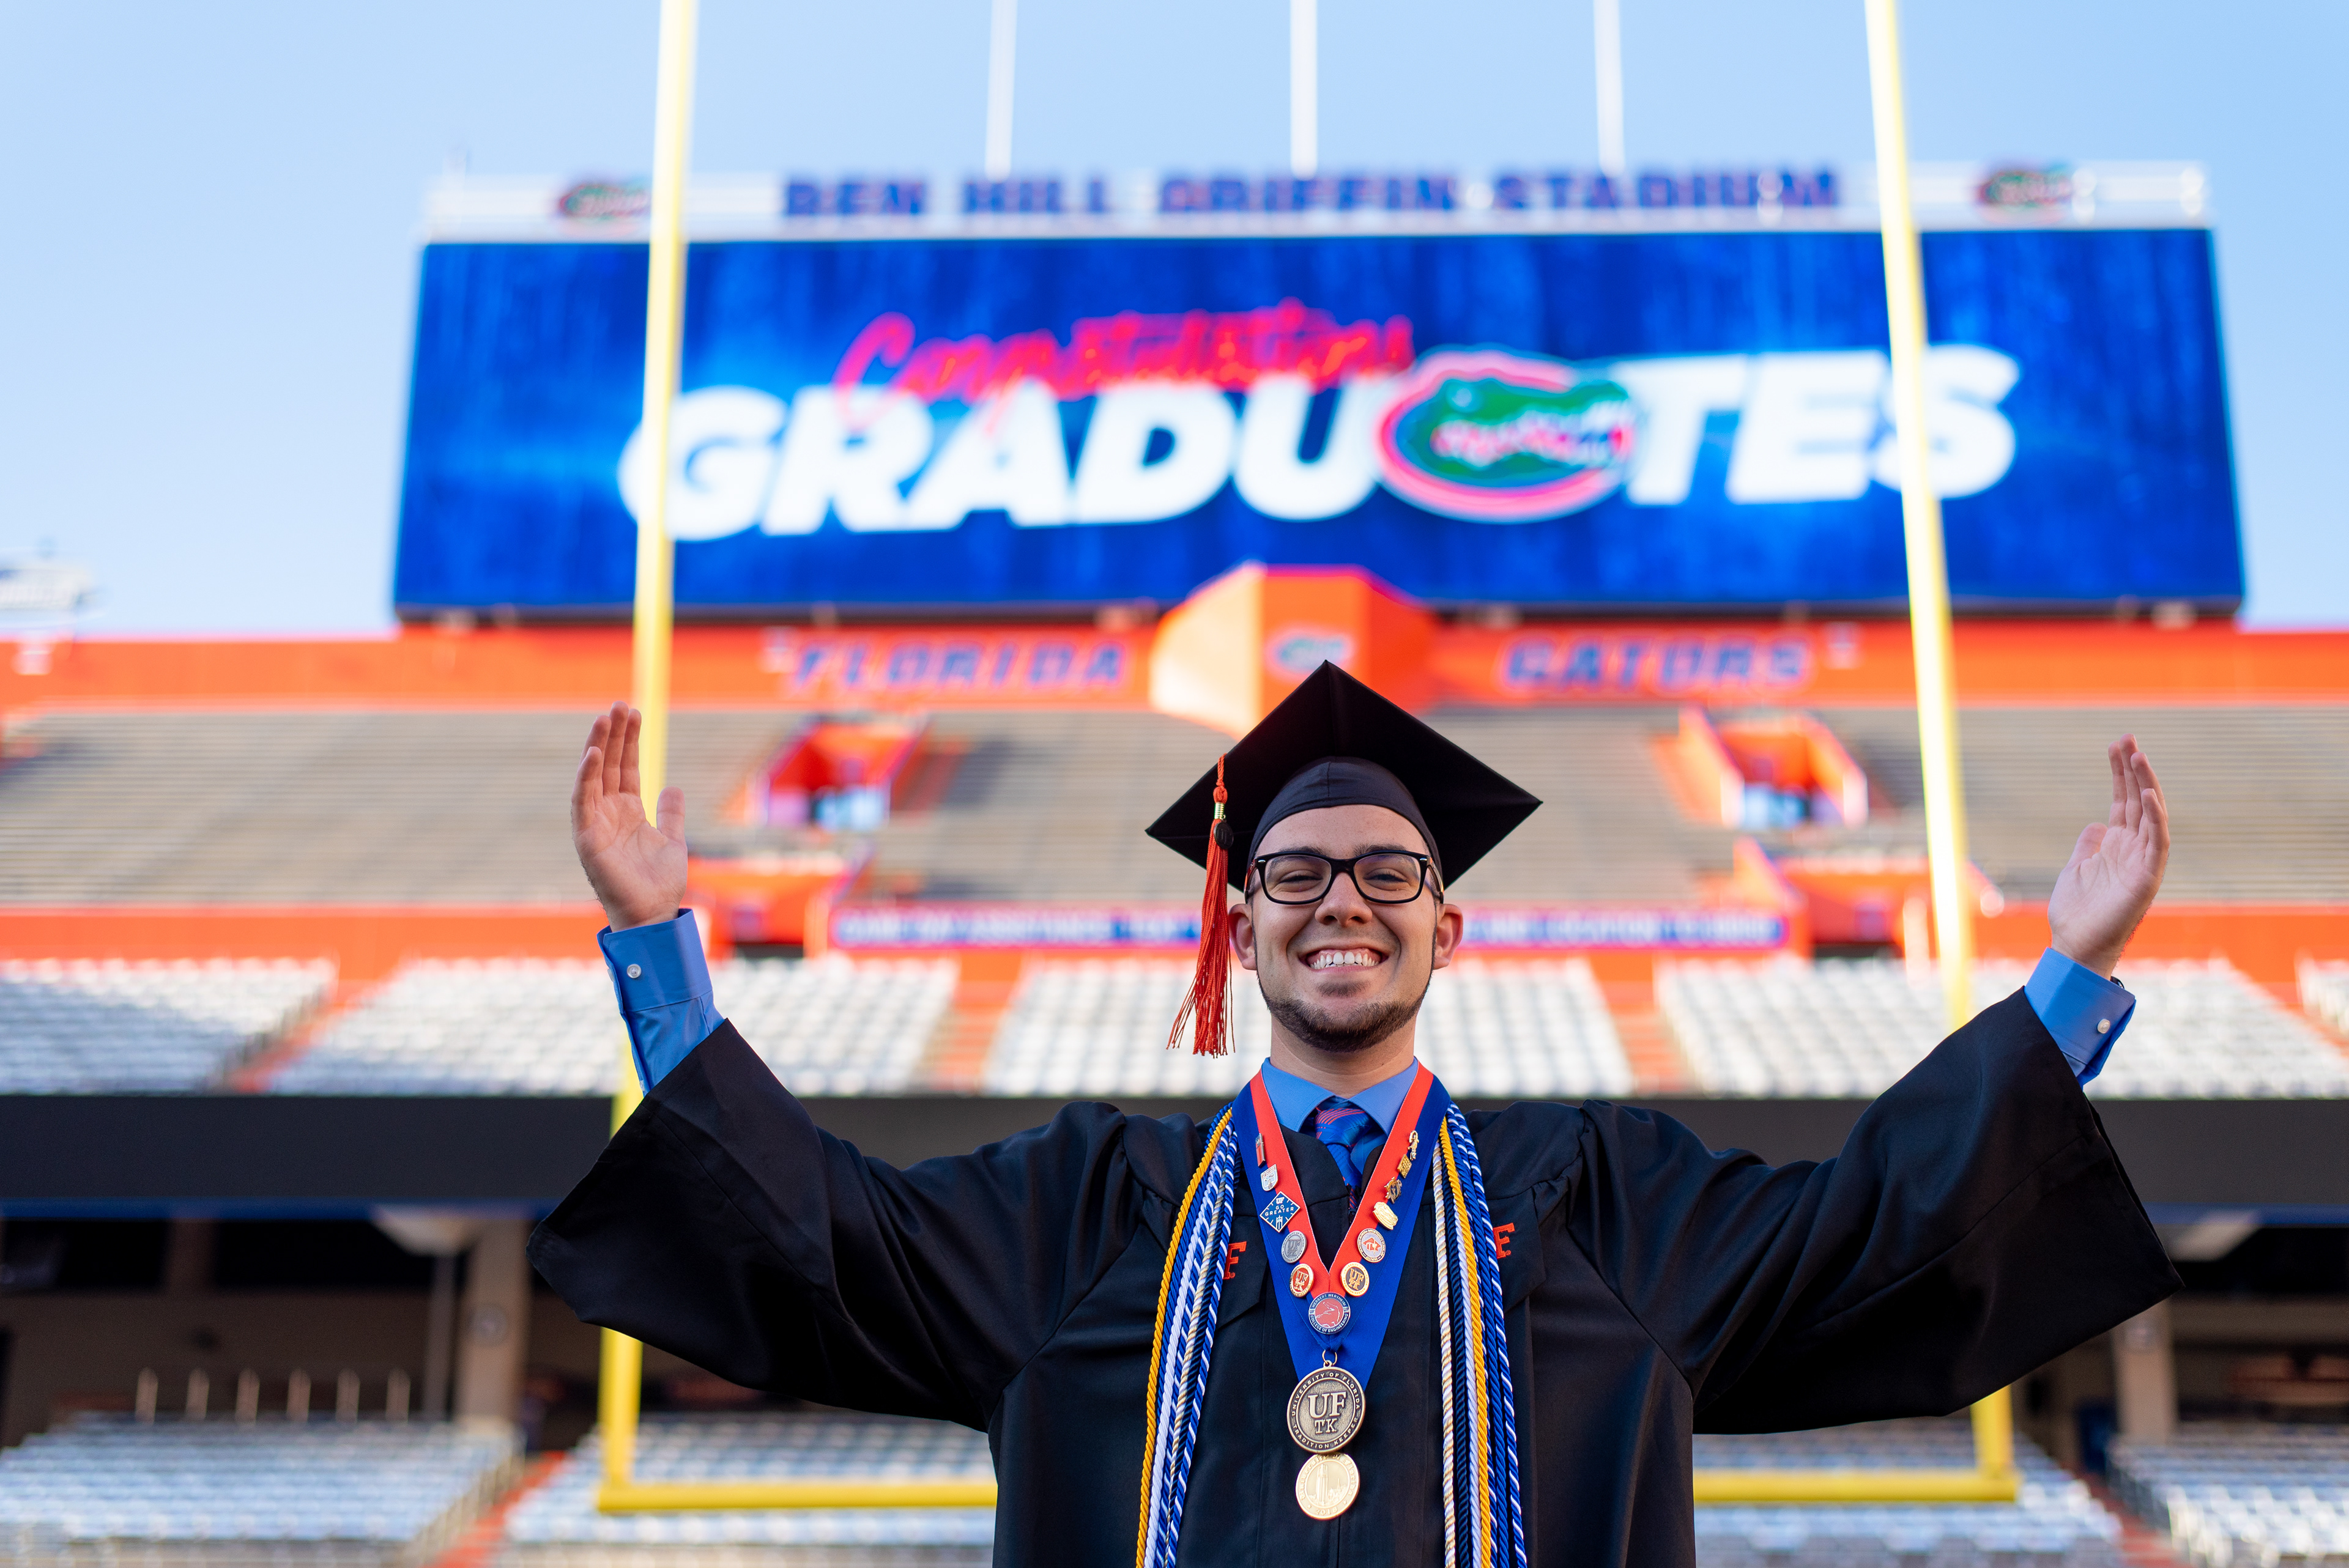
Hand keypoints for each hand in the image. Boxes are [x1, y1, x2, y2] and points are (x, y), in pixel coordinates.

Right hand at [572, 701, 687, 929]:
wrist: (653, 916)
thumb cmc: (659, 884)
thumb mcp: (673, 841)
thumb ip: (671, 814)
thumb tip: (673, 788)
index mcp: (629, 812)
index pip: (627, 767)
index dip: (630, 741)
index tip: (635, 712)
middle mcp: (609, 813)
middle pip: (610, 765)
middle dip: (615, 735)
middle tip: (621, 704)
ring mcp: (596, 824)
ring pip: (593, 777)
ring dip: (598, 747)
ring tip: (605, 717)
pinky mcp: (587, 838)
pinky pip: (582, 802)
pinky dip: (585, 778)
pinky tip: (593, 754)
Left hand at [2047, 735, 2168, 977]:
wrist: (2075, 945)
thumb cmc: (2077, 912)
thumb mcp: (2077, 867)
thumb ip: (2089, 844)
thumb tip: (2096, 823)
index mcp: (2118, 845)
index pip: (2123, 800)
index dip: (2121, 773)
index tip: (2117, 745)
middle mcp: (2134, 849)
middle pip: (2137, 800)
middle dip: (2133, 769)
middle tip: (2127, 737)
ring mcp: (2143, 862)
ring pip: (2151, 815)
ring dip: (2146, 784)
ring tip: (2138, 755)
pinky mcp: (2147, 877)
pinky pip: (2157, 842)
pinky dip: (2155, 818)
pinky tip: (2147, 795)